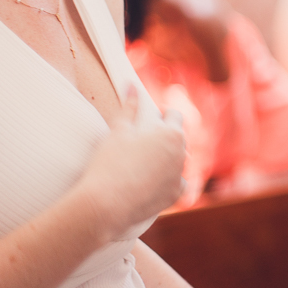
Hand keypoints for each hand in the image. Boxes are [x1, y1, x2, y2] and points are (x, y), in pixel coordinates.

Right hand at [74, 86, 185, 240]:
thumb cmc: (111, 162)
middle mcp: (182, 153)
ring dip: (167, 159)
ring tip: (145, 161)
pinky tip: (153, 180)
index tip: (153, 118)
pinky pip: (177, 184)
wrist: (106, 203)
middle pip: (177, 139)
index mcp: (172, 134)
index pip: (175, 115)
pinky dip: (168, 181)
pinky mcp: (174, 196)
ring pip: (178, 161)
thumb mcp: (118, 130)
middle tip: (145, 140)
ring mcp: (180, 175)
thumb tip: (131, 85)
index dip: (163, 115)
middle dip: (165, 137)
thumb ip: (129, 107)